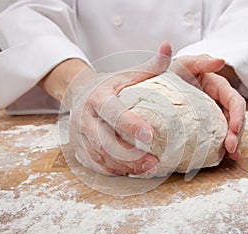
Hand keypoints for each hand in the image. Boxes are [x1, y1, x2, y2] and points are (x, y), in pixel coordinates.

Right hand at [66, 42, 171, 174]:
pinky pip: (94, 164)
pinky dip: (113, 171)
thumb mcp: (128, 74)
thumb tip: (169, 46)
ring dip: (123, 166)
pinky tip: (131, 172)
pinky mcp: (78, 147)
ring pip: (99, 156)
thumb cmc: (111, 85)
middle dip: (129, 155)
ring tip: (148, 169)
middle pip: (104, 140)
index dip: (130, 124)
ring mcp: (79, 134)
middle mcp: (85, 117)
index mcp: (98, 97)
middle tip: (154, 162)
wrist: (79, 92)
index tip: (151, 136)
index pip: (113, 112)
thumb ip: (150, 66)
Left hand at [170, 55, 245, 159]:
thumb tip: (220, 60)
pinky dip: (221, 146)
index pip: (233, 99)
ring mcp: (209, 113)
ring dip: (233, 142)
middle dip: (236, 133)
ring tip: (231, 155)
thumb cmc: (168, 72)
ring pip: (228, 128)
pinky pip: (215, 135)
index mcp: (216, 85)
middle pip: (234, 117)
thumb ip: (198, 61)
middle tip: (231, 147)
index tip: (235, 128)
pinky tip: (223, 156)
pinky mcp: (202, 124)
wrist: (152, 86)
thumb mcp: (182, 65)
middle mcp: (216, 99)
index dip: (238, 114)